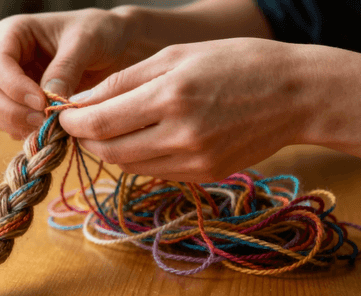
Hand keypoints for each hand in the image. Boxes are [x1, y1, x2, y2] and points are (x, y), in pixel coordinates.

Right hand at [0, 7, 149, 139]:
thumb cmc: (100, 34)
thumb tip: (48, 102)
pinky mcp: (18, 107)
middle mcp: (3, 59)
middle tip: (41, 122)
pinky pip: (9, 126)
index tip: (41, 103)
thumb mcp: (87, 41)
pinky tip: (50, 130)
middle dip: (10, 111)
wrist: (115, 50)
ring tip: (49, 128)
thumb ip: (66, 68)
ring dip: (16, 126)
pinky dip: (25, 133)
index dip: (14, 87)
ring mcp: (7, 86)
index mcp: (13, 34)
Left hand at [59, 38, 318, 181]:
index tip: (63, 115)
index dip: (72, 123)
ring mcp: (192, 160)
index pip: (98, 123)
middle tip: (82, 123)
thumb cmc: (235, 63)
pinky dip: (137, 158)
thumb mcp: (176, 55)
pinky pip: (152, 172)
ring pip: (126, 166)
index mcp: (169, 95)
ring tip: (111, 128)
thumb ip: (123, 80)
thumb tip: (79, 102)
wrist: (297, 94)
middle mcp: (179, 133)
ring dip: (109, 150)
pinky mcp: (203, 175)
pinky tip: (143, 138)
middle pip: (107, 151)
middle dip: (86, 139)